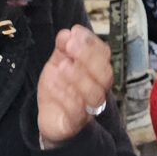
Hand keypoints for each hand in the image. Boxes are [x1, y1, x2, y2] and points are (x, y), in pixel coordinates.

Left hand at [35, 25, 112, 145]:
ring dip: (79, 77)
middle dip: (89, 57)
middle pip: (105, 75)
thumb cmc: (60, 89)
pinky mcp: (75, 124)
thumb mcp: (58, 63)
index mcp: (96, 71)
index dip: (91, 42)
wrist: (51, 119)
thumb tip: (67, 33)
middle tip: (70, 46)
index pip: (104, 55)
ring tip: (62, 66)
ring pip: (95, 95)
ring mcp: (89, 108)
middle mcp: (98, 90)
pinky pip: (76, 111)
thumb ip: (63, 48)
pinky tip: (52, 83)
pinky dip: (64, 95)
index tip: (75, 31)